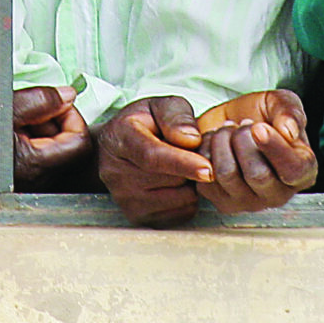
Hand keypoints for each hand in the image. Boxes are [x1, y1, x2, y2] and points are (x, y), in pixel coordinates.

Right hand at [13, 85, 92, 187]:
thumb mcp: (4, 109)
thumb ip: (41, 100)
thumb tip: (68, 95)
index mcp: (35, 164)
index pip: (80, 141)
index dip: (71, 117)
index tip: (54, 105)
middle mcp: (36, 180)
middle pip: (69, 147)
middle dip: (55, 122)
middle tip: (30, 113)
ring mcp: (30, 185)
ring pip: (55, 153)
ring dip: (43, 132)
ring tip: (17, 123)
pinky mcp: (22, 184)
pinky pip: (40, 160)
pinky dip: (32, 142)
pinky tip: (13, 136)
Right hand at [95, 95, 214, 224]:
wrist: (118, 148)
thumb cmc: (145, 124)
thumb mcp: (160, 106)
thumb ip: (177, 116)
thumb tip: (192, 140)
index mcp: (121, 137)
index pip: (152, 156)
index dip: (182, 163)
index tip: (208, 169)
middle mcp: (115, 172)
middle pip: (170, 179)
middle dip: (193, 167)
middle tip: (194, 153)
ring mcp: (124, 198)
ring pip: (178, 199)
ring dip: (190, 184)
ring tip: (181, 167)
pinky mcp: (137, 217)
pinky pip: (179, 213)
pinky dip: (187, 199)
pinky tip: (177, 183)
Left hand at [193, 89, 317, 215]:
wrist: (232, 121)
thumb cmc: (262, 115)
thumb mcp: (280, 102)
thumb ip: (289, 112)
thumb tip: (289, 131)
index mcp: (302, 172)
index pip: (292, 170)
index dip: (274, 148)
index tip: (258, 127)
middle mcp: (279, 194)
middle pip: (257, 175)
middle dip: (243, 139)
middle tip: (243, 123)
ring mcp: (249, 202)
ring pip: (228, 175)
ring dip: (222, 142)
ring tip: (227, 129)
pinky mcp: (222, 202)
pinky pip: (207, 176)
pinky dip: (206, 151)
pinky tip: (215, 143)